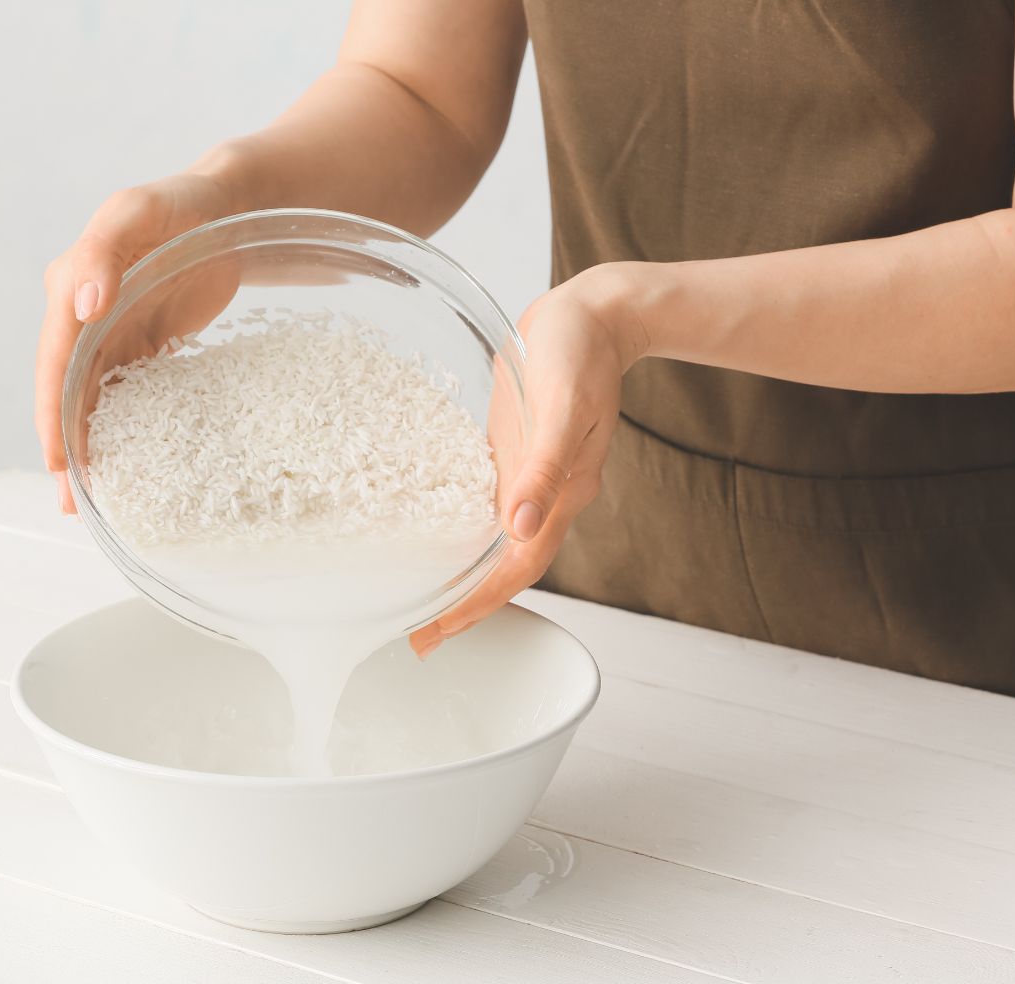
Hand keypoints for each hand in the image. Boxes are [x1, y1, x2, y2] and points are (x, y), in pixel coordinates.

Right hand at [35, 171, 241, 512]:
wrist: (223, 205)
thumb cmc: (178, 202)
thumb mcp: (135, 212)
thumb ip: (100, 253)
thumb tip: (80, 305)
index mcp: (69, 287)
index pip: (54, 361)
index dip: (51, 413)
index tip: (57, 460)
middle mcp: (81, 315)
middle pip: (64, 391)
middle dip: (63, 447)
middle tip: (71, 503)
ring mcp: (109, 332)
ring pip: (89, 400)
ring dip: (88, 448)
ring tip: (93, 500)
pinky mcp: (139, 344)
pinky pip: (124, 394)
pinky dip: (122, 430)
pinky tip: (131, 464)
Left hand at [411, 264, 647, 657]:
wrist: (596, 316)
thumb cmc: (580, 354)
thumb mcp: (565, 408)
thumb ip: (546, 469)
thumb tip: (520, 528)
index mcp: (561, 495)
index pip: (516, 569)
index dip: (476, 603)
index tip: (436, 632)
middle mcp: (545, 496)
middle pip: (503, 567)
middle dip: (464, 604)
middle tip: (419, 636)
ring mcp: (529, 476)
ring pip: (495, 542)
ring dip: (461, 574)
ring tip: (421, 599)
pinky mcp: (515, 453)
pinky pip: (487, 505)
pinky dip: (462, 530)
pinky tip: (435, 534)